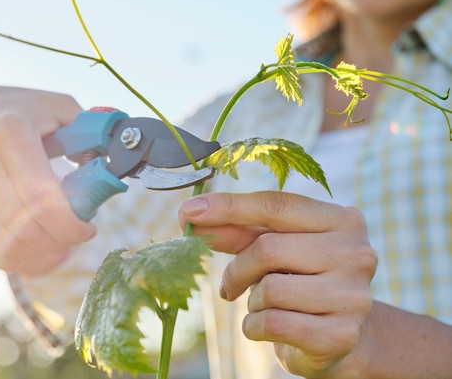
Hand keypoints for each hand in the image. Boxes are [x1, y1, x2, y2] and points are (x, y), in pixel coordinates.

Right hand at [0, 83, 95, 275]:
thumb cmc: (16, 111)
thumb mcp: (56, 107)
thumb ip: (89, 132)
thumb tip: (114, 165)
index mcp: (9, 131)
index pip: (41, 198)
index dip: (69, 225)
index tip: (87, 229)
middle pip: (22, 227)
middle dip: (56, 244)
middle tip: (73, 240)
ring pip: (0, 245)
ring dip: (36, 258)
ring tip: (56, 250)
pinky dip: (12, 261)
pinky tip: (32, 254)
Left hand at [179, 191, 377, 377]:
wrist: (338, 339)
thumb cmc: (299, 281)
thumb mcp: (271, 250)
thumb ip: (236, 231)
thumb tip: (190, 215)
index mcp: (342, 220)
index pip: (276, 205)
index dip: (228, 207)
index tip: (187, 211)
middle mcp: (356, 253)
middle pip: (268, 248)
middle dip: (237, 269)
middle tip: (229, 286)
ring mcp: (353, 296)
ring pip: (270, 289)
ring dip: (252, 301)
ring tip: (264, 305)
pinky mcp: (341, 335)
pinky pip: (272, 323)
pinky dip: (254, 326)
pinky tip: (265, 327)